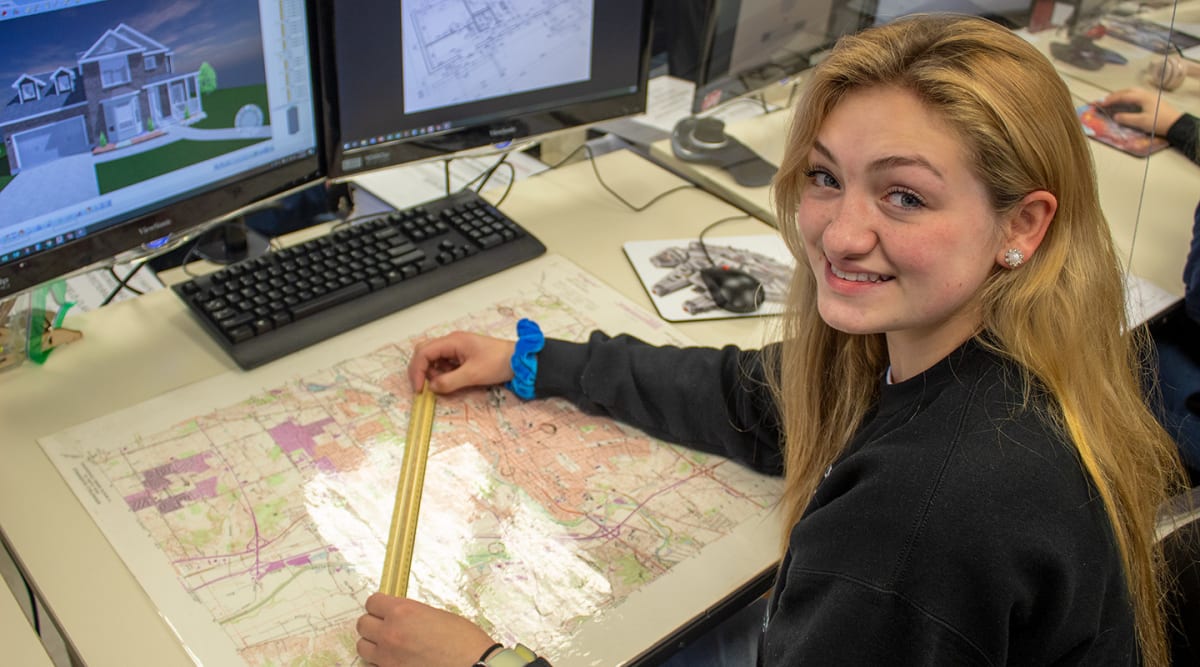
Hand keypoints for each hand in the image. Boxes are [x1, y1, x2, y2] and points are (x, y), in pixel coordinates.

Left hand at [356, 593, 497, 666]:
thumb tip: (399, 616)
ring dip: (373, 644)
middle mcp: (390, 633)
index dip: (378, 605)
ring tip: (388, 645)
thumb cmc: (464, 642)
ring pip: (362, 647)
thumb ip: (412, 614)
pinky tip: (396, 660)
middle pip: (363, 624)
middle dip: (373, 624)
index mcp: (402, 612)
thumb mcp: (437, 615)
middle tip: (385, 626)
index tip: (383, 609)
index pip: (372, 602)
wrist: (474, 665)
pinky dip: (381, 663)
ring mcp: (388, 657)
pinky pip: (374, 666)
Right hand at [408, 331, 515, 393]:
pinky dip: (443, 374)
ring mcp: (456, 348)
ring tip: (446, 383)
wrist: (520, 361)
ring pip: (434, 359)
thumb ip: (449, 382)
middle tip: (425, 388)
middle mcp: (452, 342)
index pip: (424, 352)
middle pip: (425, 352)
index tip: (419, 388)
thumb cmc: (499, 362)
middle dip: (422, 370)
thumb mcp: (473, 375)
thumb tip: (432, 387)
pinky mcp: (462, 356)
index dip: (417, 370)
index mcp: (453, 341)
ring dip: (434, 373)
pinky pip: (445, 364)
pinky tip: (453, 380)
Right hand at [1100, 88, 1182, 136]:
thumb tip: (1115, 116)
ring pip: (1133, 92)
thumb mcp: (1141, 122)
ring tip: (1114, 100)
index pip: (1123, 96)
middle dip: (1115, 95)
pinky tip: (1127, 102)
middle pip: (1127, 91)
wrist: (1176, 124)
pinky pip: (1137, 95)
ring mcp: (1150, 96)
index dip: (1111, 100)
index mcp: (1142, 97)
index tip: (1101, 104)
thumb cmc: (1158, 122)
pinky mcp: (1153, 100)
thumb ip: (1126, 118)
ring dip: (1122, 95)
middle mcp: (1145, 93)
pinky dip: (1128, 97)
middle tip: (1106, 101)